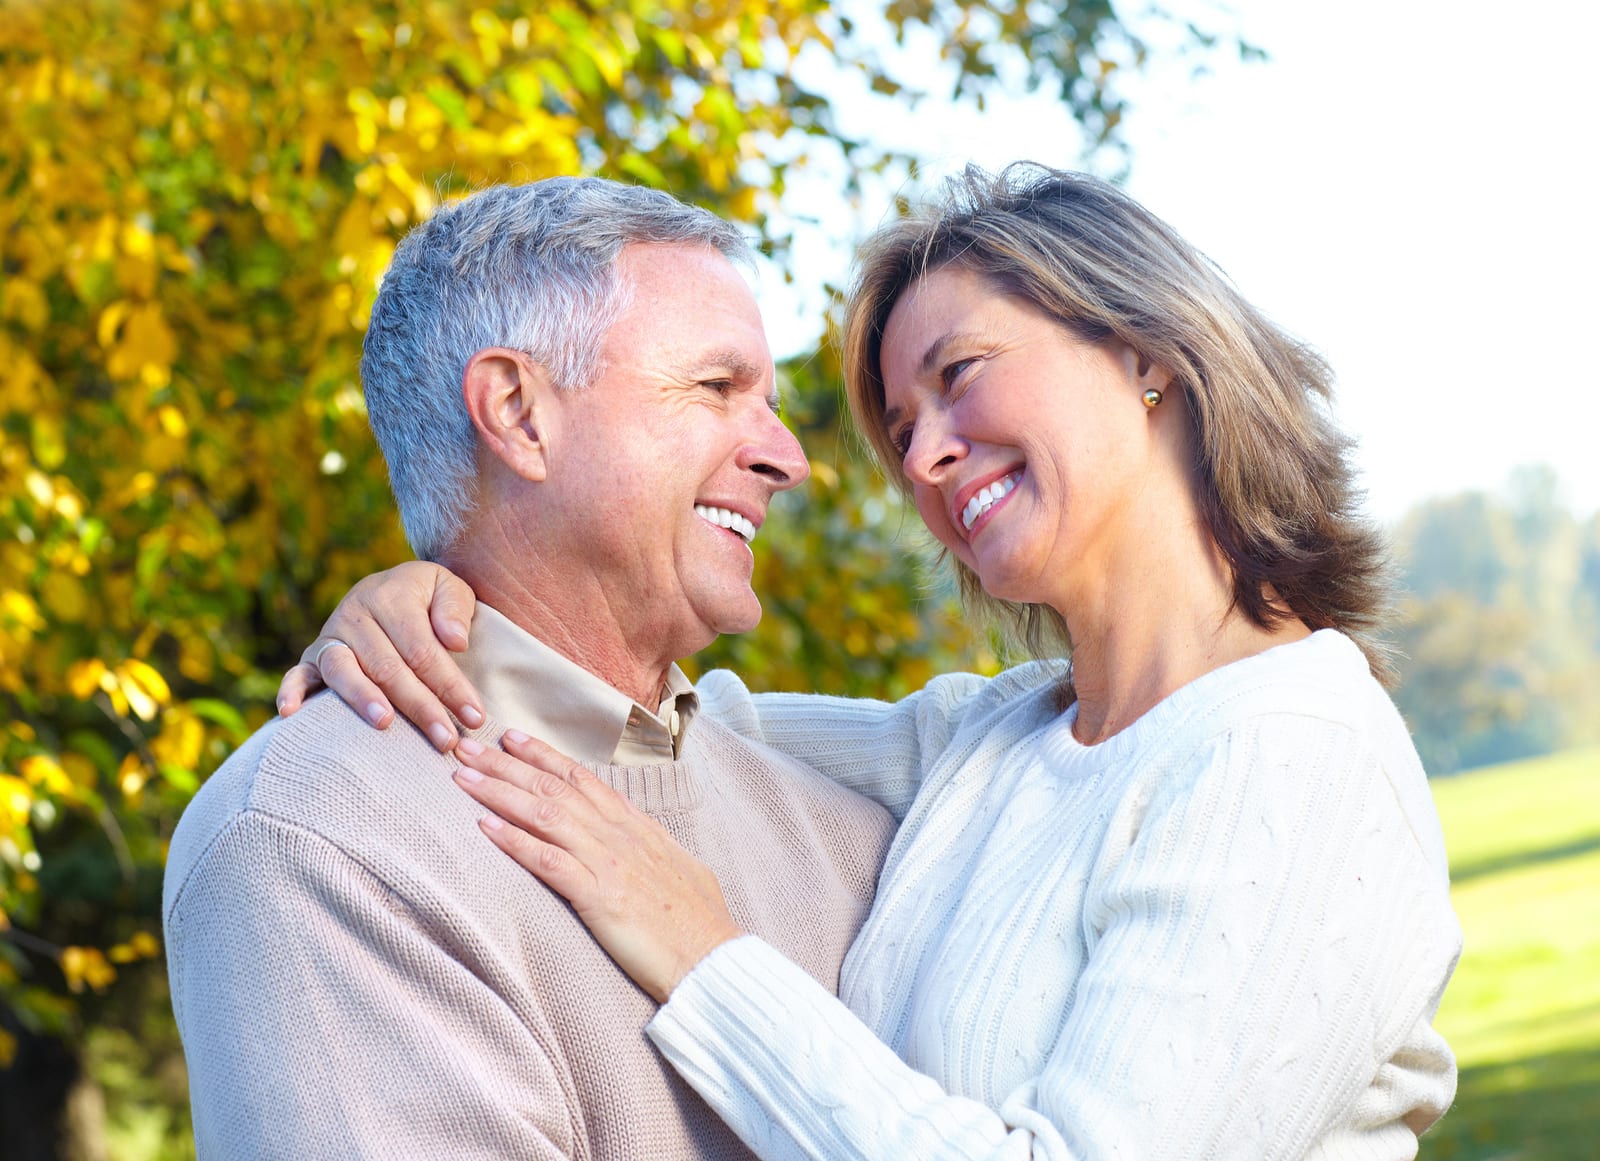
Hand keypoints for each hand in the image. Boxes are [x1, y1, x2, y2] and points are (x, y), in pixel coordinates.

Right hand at [276, 561, 484, 749]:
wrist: (391, 586)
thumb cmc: (427, 597)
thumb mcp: (448, 588)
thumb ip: (455, 609)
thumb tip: (455, 641)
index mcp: (392, 596)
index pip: (423, 650)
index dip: (450, 685)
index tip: (474, 716)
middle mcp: (356, 615)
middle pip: (389, 667)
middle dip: (420, 706)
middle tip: (445, 740)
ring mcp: (331, 636)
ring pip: (345, 671)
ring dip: (363, 699)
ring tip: (385, 724)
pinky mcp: (313, 656)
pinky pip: (298, 674)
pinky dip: (292, 691)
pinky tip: (291, 713)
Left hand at [453, 732, 741, 1002]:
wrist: (714, 957)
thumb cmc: (700, 921)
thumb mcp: (678, 865)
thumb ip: (650, 844)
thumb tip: (637, 835)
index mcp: (637, 825)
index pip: (582, 778)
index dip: (543, 755)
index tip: (511, 738)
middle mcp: (620, 834)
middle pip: (554, 787)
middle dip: (506, 764)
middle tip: (467, 745)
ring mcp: (610, 862)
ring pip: (545, 814)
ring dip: (499, 792)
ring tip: (461, 776)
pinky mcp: (600, 897)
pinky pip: (549, 862)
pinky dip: (515, 841)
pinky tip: (485, 827)